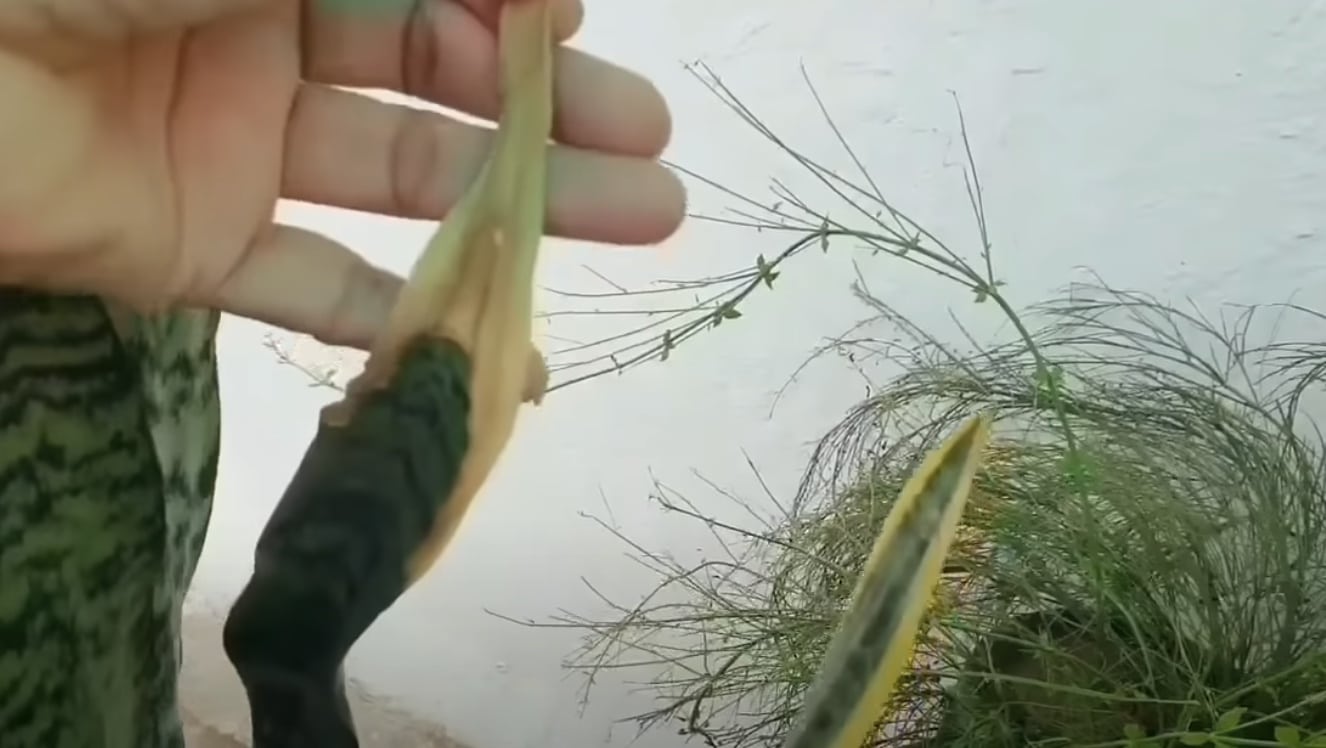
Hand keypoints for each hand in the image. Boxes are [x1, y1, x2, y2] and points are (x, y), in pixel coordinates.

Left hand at [0, 0, 684, 348]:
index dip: (513, 14)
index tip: (581, 34)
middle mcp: (258, 37)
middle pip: (435, 83)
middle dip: (550, 115)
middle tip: (654, 154)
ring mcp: (227, 145)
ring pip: (400, 180)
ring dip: (517, 207)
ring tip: (642, 217)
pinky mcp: (187, 245)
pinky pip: (309, 286)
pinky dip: (402, 322)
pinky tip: (505, 351)